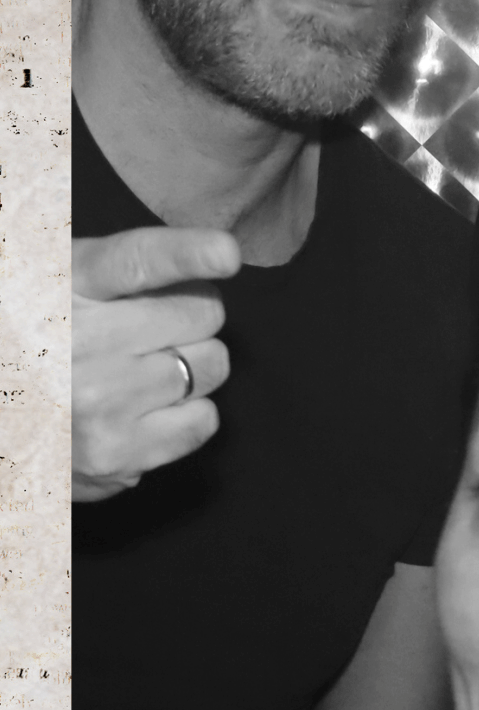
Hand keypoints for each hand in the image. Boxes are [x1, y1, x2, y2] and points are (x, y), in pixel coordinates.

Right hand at [73, 227, 240, 501]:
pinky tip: (144, 408)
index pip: (135, 262)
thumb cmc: (46, 334)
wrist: (6, 414)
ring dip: (191, 363)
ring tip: (142, 369)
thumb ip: (127, 264)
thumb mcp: (67, 280)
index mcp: (66, 286)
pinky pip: (204, 419)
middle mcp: (78, 343)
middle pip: (202, 312)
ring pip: (211, 365)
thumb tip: (215, 257)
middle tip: (152, 327)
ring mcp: (96, 403)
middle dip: (190, 314)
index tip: (225, 253)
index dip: (185, 253)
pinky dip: (186, 412)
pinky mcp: (113, 456)